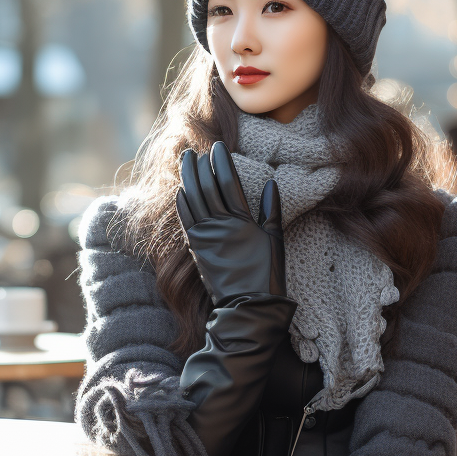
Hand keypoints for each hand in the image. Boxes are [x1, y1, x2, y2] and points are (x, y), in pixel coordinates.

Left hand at [175, 141, 284, 304]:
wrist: (247, 308)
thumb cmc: (267, 275)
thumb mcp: (276, 241)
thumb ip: (272, 211)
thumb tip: (271, 184)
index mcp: (241, 221)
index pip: (228, 182)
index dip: (221, 162)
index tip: (218, 147)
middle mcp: (220, 226)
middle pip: (205, 187)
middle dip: (199, 165)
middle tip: (195, 150)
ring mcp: (205, 237)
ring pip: (192, 200)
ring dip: (187, 178)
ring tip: (185, 161)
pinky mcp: (196, 250)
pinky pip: (185, 221)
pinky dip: (181, 203)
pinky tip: (180, 191)